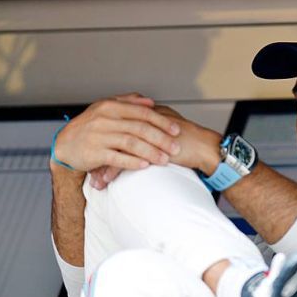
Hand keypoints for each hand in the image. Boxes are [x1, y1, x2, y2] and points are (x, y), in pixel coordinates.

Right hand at [52, 93, 180, 179]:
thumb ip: (128, 103)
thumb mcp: (106, 109)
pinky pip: (117, 158)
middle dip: (161, 139)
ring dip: (151, 152)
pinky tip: (145, 166)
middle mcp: (104, 119)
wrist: (65, 144)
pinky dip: (132, 162)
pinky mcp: (93, 152)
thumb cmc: (90, 127)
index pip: (142, 113)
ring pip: (131, 143)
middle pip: (140, 128)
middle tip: (176, 147)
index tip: (176, 130)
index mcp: (110, 106)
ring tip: (165, 159)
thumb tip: (150, 102)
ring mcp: (98, 136)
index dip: (162, 121)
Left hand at [90, 104, 222, 188]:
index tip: (98, 151)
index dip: (108, 138)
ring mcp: (140, 135)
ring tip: (96, 179)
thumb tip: (146, 136)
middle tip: (90, 164)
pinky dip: (110, 172)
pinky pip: (120, 160)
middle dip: (99, 152)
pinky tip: (104, 182)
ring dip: (101, 165)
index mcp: (147, 114)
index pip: (119, 124)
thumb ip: (157, 129)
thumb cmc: (193, 142)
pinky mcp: (144, 150)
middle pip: (111, 135)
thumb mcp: (170, 131)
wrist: (206, 148)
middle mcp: (140, 121)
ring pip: (112, 148)